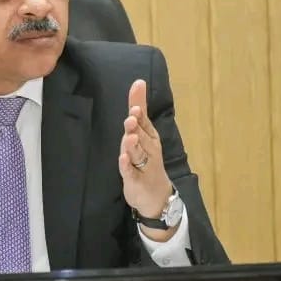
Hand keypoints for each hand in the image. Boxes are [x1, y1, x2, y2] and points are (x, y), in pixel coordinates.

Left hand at [119, 80, 172, 224]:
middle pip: (141, 134)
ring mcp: (143, 165)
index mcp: (149, 136)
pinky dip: (127, 165)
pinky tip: (123, 159)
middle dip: (137, 125)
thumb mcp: (141, 135)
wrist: (156, 196)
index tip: (137, 89)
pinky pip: (130, 172)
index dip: (139, 103)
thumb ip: (138, 112)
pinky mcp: (136, 180)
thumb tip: (138, 83)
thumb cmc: (146, 161)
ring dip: (133, 144)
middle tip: (132, 115)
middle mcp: (148, 148)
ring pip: (137, 152)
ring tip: (129, 136)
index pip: (143, 117)